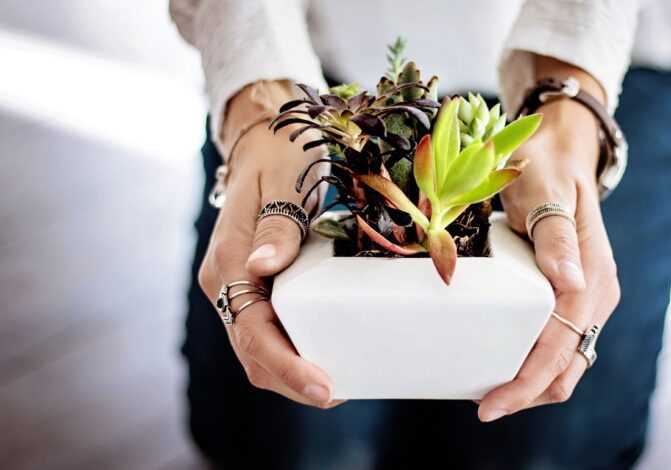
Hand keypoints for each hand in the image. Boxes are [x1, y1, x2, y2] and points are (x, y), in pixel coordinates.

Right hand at [197, 85, 340, 408]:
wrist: (264, 140)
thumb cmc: (279, 155)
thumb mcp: (283, 182)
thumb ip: (276, 226)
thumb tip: (263, 268)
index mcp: (228, 263)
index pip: (253, 332)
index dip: (288, 367)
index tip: (325, 389)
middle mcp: (226, 283)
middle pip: (253, 353)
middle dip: (292, 382)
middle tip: (340, 393)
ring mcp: (238, 286)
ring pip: (258, 348)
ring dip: (293, 372)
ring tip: (340, 383)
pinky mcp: (254, 285)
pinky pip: (269, 330)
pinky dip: (294, 351)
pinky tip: (326, 352)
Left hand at [478, 94, 620, 421]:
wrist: (559, 151)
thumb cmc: (546, 167)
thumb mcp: (545, 192)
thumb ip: (555, 236)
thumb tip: (569, 283)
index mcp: (592, 277)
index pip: (560, 347)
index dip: (526, 382)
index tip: (490, 404)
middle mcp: (595, 294)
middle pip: (566, 367)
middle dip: (526, 393)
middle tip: (483, 406)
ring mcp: (586, 296)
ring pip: (564, 361)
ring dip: (530, 383)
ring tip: (487, 392)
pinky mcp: (571, 294)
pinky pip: (556, 342)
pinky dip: (533, 362)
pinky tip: (503, 362)